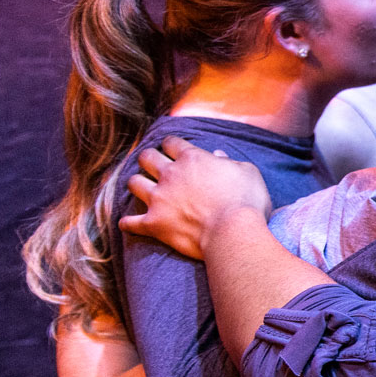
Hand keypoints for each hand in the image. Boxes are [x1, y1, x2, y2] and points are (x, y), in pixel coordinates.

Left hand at [120, 137, 271, 258]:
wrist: (233, 233)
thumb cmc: (246, 202)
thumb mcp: (248, 173)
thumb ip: (231, 162)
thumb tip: (219, 155)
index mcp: (192, 159)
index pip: (171, 143)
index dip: (172, 145)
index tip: (173, 149)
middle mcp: (170, 175)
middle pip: (147, 158)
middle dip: (148, 159)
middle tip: (153, 164)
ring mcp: (158, 199)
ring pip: (134, 183)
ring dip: (137, 184)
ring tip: (142, 188)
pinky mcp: (153, 223)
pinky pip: (129, 222)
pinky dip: (128, 222)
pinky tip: (127, 223)